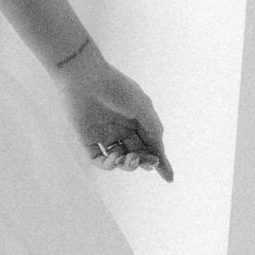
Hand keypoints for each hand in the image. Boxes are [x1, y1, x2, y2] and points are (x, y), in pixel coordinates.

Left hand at [57, 42, 172, 181]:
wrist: (85, 76)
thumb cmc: (117, 88)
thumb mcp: (143, 108)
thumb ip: (154, 130)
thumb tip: (160, 153)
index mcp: (136, 120)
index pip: (150, 145)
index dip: (159, 161)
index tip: (168, 178)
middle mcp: (120, 129)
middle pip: (136, 154)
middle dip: (143, 161)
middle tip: (147, 162)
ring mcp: (103, 135)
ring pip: (119, 159)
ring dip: (127, 164)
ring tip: (129, 158)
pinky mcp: (86, 139)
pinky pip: (98, 159)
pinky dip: (107, 164)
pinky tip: (114, 159)